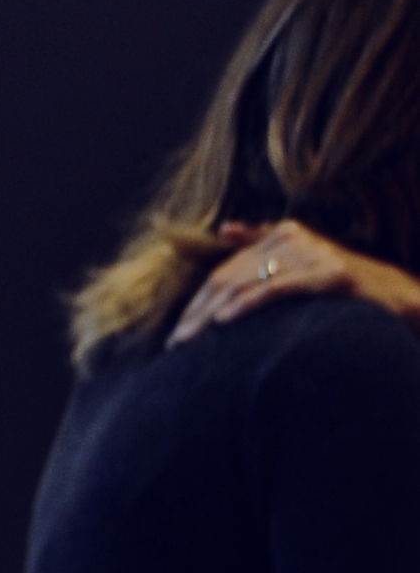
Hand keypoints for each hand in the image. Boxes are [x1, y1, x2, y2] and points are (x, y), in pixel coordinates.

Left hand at [172, 220, 419, 342]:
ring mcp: (314, 254)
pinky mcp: (330, 274)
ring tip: (190, 340)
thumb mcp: (304, 261)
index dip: (197, 302)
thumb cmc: (345, 288)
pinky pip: (279, 288)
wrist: (400, 298)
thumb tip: (226, 229)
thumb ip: (264, 242)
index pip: (225, 271)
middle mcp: (296, 239)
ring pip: (247, 283)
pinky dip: (248, 304)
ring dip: (211, 315)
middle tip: (176, 344)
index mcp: (285, 234)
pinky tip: (224, 321)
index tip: (177, 331)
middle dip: (197, 313)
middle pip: (230, 278)